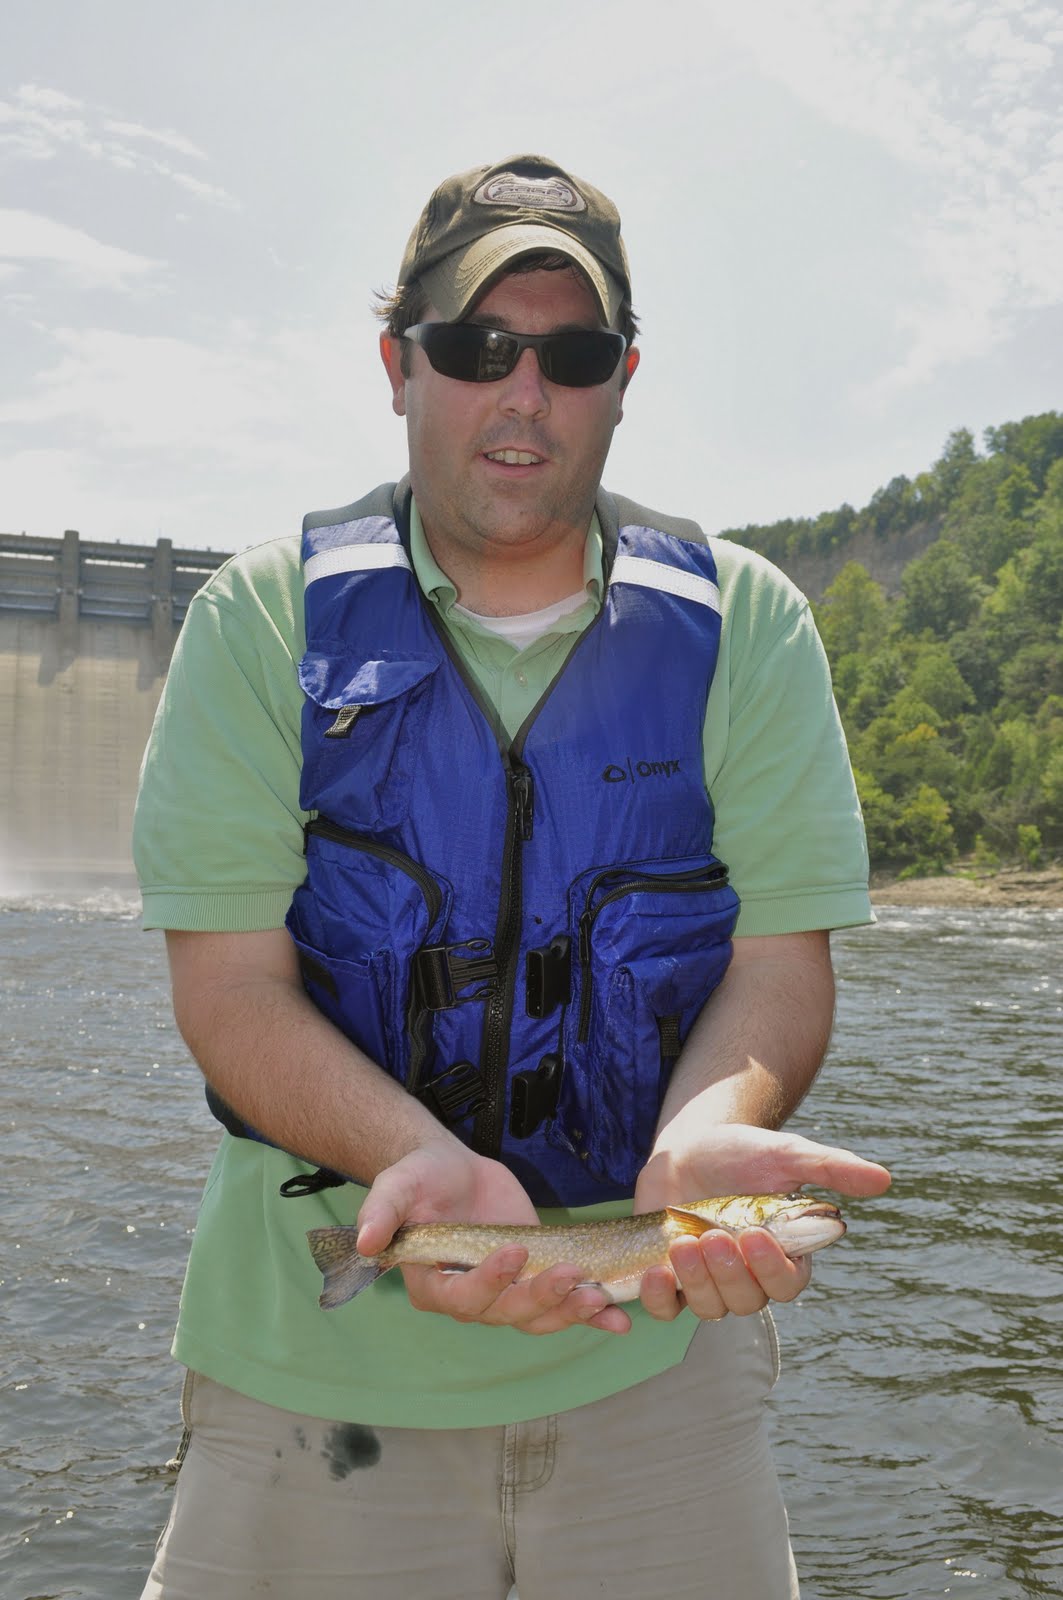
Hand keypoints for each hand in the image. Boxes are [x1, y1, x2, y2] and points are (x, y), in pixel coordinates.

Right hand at [356, 1141, 630, 1335]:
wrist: (452, 1170)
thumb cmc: (419, 1180)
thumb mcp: (397, 1186)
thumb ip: (381, 1212)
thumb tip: (363, 1241)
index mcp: (433, 1286)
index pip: (461, 1297)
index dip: (489, 1282)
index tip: (513, 1252)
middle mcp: (470, 1300)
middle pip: (507, 1313)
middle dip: (541, 1297)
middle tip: (573, 1276)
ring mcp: (506, 1294)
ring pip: (538, 1317)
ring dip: (570, 1311)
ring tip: (599, 1296)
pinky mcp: (536, 1279)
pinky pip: (563, 1308)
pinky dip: (591, 1317)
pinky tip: (618, 1321)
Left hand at [633, 1123, 890, 1323]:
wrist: (690, 1145)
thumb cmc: (744, 1152)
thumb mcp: (786, 1153)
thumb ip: (831, 1168)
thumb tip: (883, 1179)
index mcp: (783, 1255)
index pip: (788, 1283)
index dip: (772, 1269)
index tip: (755, 1236)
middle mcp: (748, 1277)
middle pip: (747, 1301)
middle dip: (730, 1273)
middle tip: (714, 1236)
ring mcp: (708, 1282)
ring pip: (709, 1308)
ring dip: (697, 1282)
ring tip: (682, 1244)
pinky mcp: (671, 1280)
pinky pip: (667, 1308)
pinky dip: (660, 1298)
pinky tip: (656, 1272)